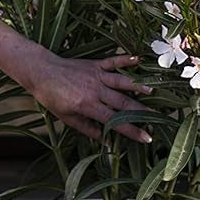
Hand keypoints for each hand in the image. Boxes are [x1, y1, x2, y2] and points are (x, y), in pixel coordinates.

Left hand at [27, 52, 152, 143]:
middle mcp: (95, 90)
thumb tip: (106, 140)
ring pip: (121, 82)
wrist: (40, 71)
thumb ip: (87, 128)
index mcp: (87, 105)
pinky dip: (125, 59)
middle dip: (141, 112)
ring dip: (138, 86)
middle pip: (123, 103)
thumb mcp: (66, 117)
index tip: (146, 137)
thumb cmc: (51, 97)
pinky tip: (139, 59)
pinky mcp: (95, 64)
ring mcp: (96, 75)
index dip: (131, 130)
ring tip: (154, 91)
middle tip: (158, 118)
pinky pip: (113, 61)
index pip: (114, 121)